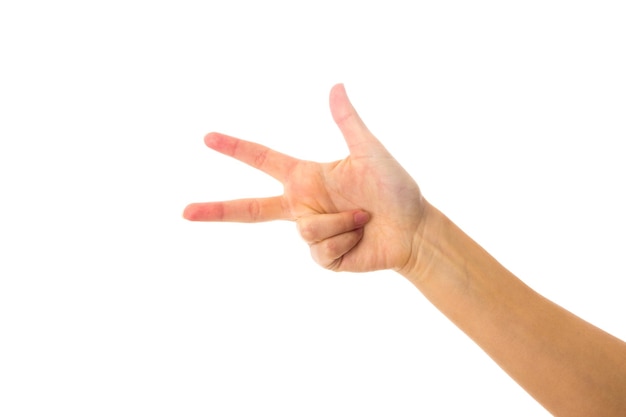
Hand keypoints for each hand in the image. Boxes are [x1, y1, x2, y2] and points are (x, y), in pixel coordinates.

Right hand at [184, 84, 425, 272]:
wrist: (414, 230)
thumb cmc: (395, 189)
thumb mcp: (371, 152)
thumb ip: (348, 122)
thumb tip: (335, 86)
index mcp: (306, 178)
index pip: (263, 161)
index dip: (236, 149)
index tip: (208, 138)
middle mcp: (303, 205)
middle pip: (250, 210)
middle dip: (217, 210)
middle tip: (185, 212)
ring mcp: (311, 234)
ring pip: (307, 229)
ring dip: (342, 221)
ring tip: (364, 217)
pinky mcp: (323, 257)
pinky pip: (321, 250)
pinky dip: (346, 240)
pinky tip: (360, 238)